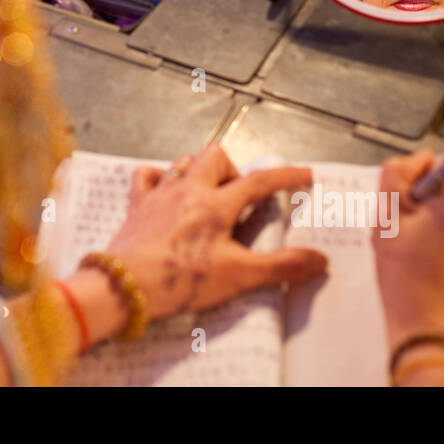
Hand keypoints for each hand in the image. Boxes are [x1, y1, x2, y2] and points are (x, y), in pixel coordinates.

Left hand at [100, 144, 327, 321]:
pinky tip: (165, 190)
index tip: (305, 174)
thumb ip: (281, 266)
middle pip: (216, 157)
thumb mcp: (238, 276)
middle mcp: (188, 190)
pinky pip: (146, 176)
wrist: (125, 286)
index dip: (286, 176)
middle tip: (240, 196)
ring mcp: (159, 194)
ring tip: (209, 192)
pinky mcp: (137, 206)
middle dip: (234, 169)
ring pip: (182, 161)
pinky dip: (158, 177)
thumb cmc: (180, 280)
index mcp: (216, 205)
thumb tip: (319, 259)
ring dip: (199, 169)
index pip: (260, 182)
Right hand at [372, 149, 443, 350]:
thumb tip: (414, 160)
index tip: (400, 203)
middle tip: (403, 232)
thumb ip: (395, 179)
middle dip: (425, 201)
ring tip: (417, 253)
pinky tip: (433, 265)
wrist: (433, 335)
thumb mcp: (385, 224)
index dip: (411, 179)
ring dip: (437, 222)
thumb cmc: (407, 285)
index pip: (434, 164)